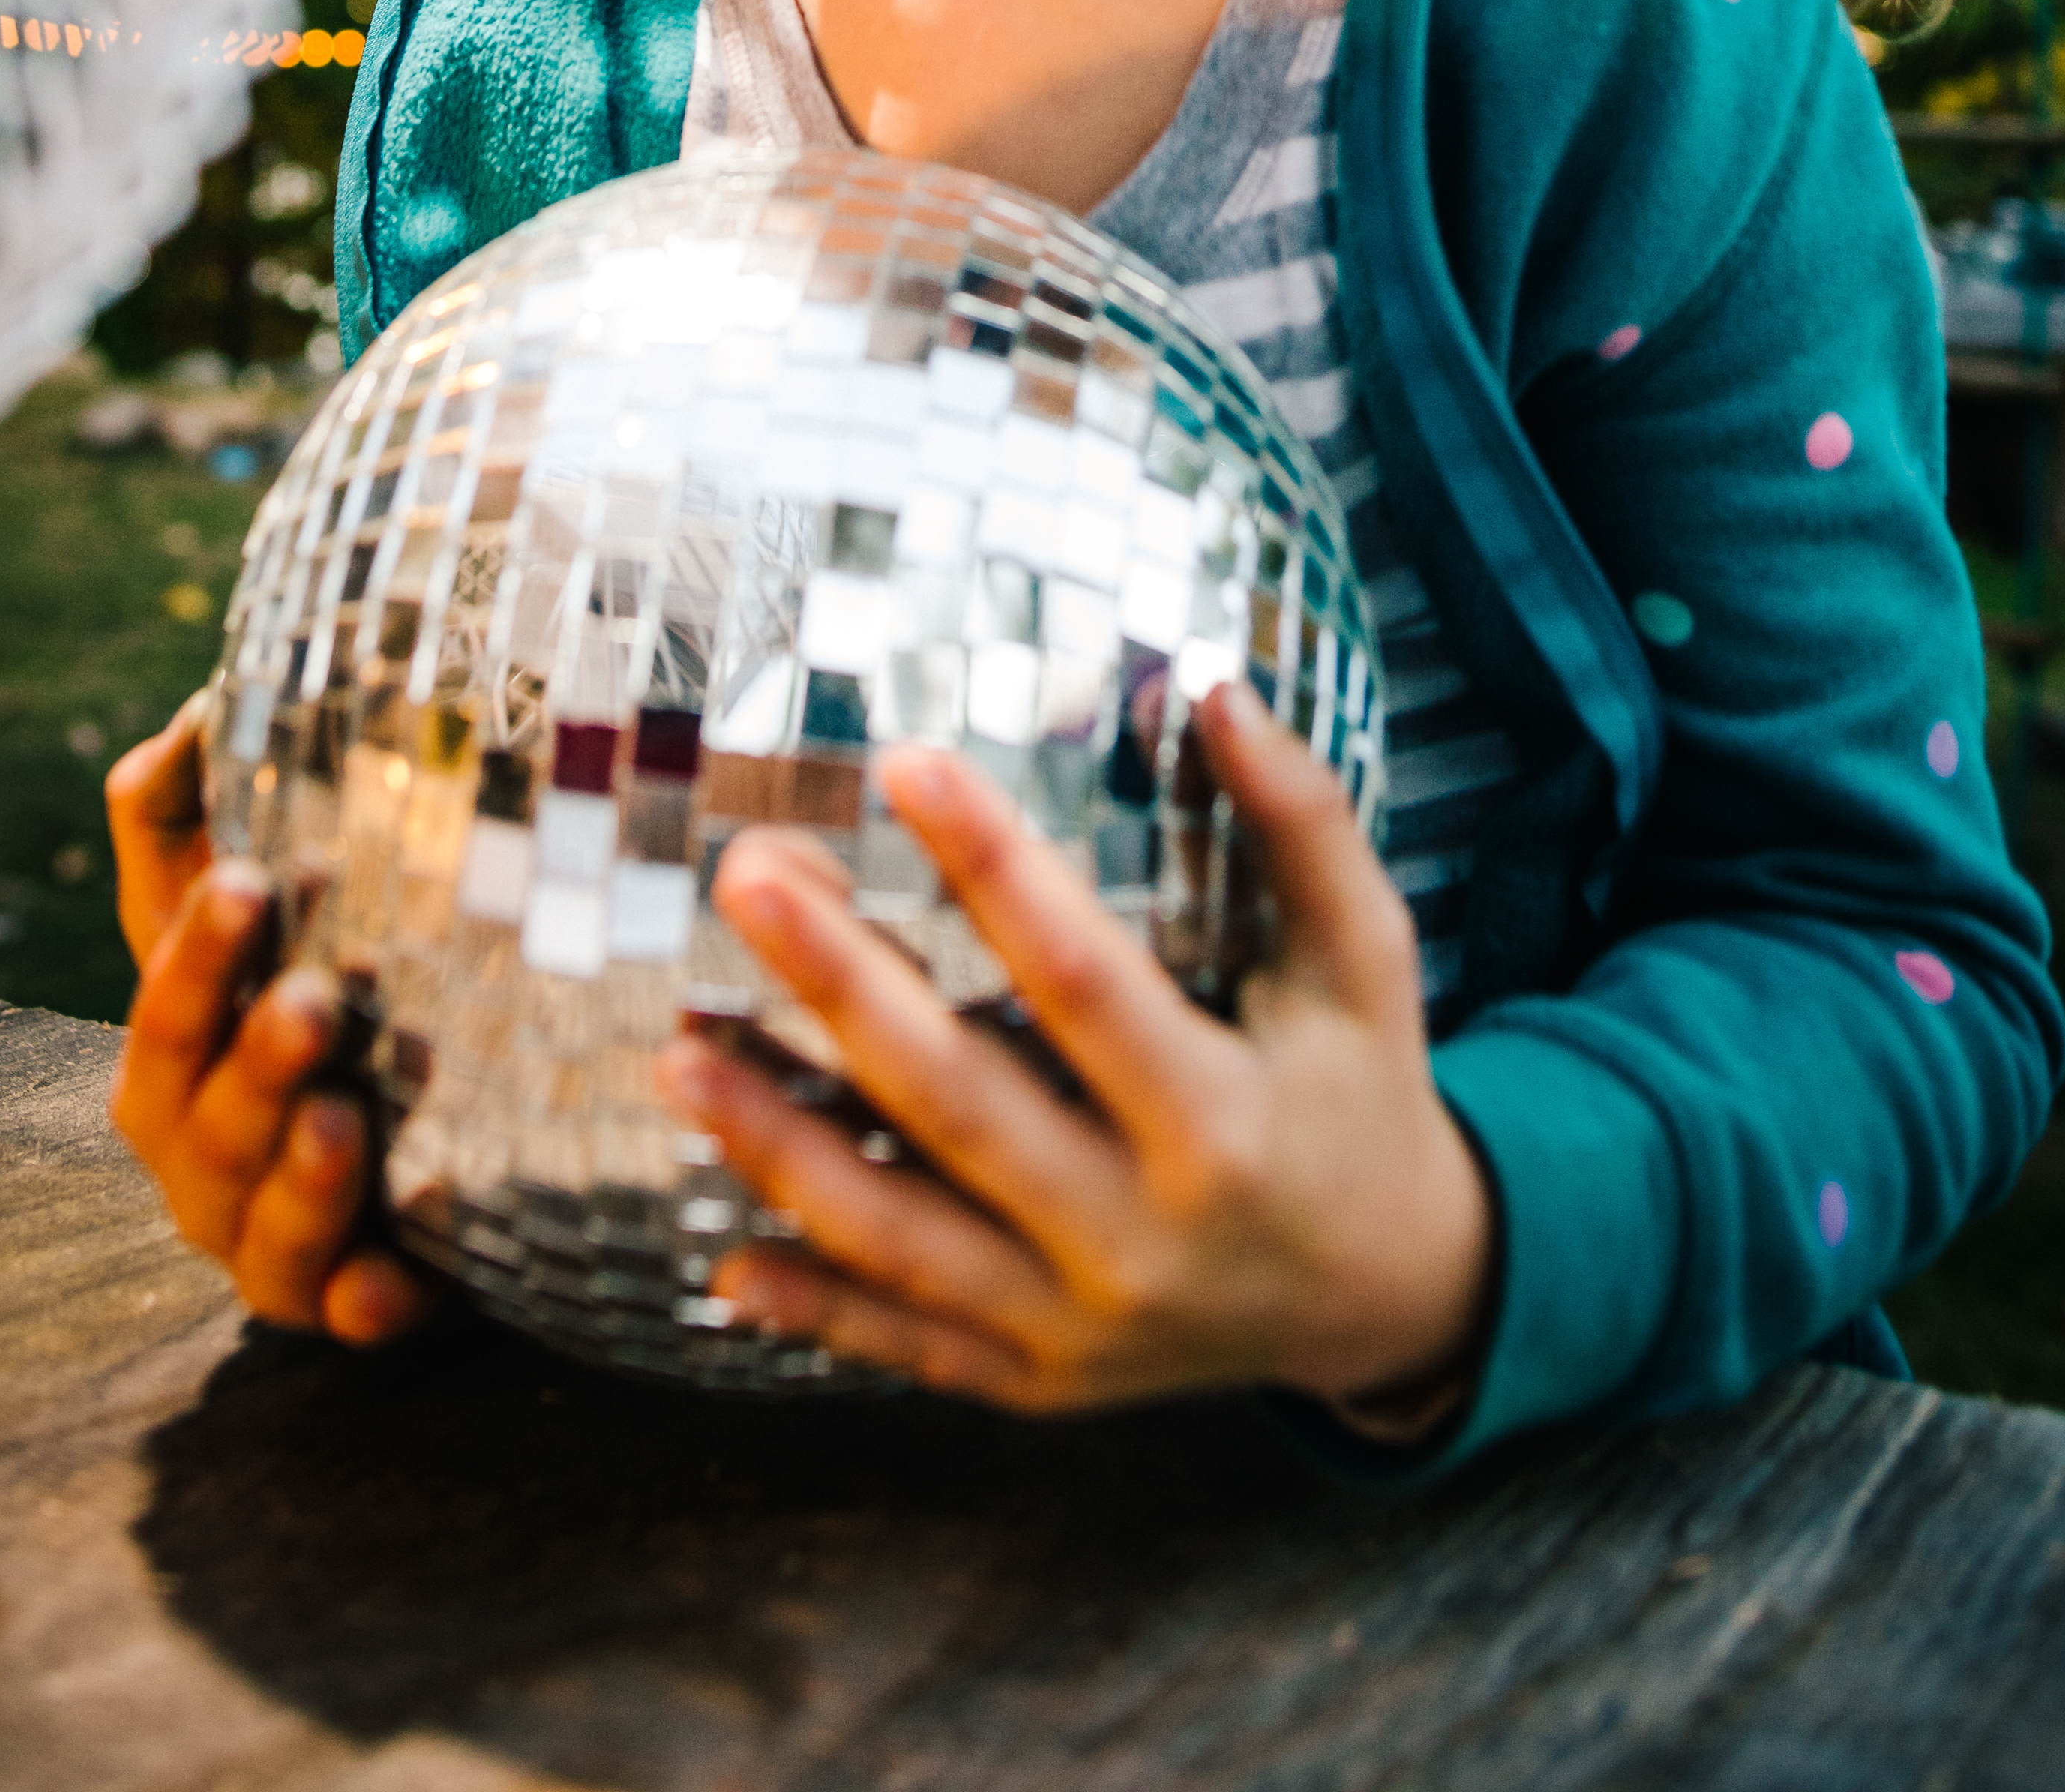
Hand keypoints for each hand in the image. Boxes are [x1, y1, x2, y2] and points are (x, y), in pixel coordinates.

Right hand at [102, 696, 432, 1344]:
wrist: (406, 1115)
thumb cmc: (317, 975)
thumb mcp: (268, 893)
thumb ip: (211, 806)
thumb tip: (197, 716)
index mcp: (174, 1045)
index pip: (165, 990)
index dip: (198, 947)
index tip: (257, 881)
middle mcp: (198, 1146)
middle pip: (201, 1113)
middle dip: (249, 1060)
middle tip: (313, 999)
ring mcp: (264, 1233)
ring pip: (262, 1223)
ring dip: (298, 1177)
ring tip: (343, 1120)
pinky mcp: (341, 1298)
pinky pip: (343, 1313)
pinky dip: (362, 1303)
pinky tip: (396, 1282)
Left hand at [652, 677, 1494, 1415]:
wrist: (1387, 1297)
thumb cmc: (1361, 1092)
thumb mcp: (1366, 961)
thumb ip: (1304, 824)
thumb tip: (1218, 685)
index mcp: (1222, 1121)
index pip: (1082, 979)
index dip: (992, 867)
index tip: (906, 763)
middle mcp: (1141, 1235)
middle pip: (959, 1103)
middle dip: (841, 988)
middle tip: (748, 877)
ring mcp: (1079, 1324)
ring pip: (901, 1237)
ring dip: (779, 1148)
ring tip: (677, 1057)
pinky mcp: (1037, 1379)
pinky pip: (905, 1341)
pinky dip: (811, 1307)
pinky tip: (718, 1259)